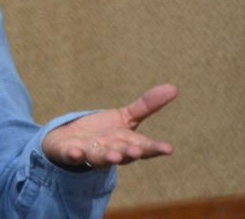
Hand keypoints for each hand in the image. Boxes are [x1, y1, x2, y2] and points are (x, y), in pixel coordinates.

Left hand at [41, 83, 176, 169]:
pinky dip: (73, 155)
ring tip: (113, 156)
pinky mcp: (69, 153)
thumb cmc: (103, 132)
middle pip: (122, 154)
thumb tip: (174, 88)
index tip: (168, 149)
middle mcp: (110, 151)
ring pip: (99, 158)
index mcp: (126, 143)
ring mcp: (90, 154)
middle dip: (129, 153)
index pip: (144, 147)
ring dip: (107, 157)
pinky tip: (75, 153)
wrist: (70, 141)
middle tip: (137, 151)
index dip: (155, 148)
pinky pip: (71, 156)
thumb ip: (147, 106)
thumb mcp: (125, 117)